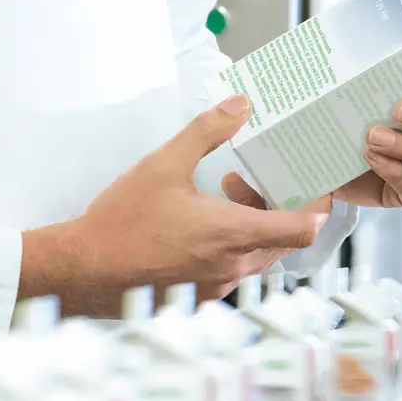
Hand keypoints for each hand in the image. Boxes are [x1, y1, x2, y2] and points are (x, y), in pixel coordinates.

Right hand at [20, 97, 330, 314]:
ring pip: (259, 254)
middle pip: (284, 240)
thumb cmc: (120, 223)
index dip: (319, 206)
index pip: (304, 229)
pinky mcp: (201, 295)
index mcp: (231, 235)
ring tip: (226, 190)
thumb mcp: (164, 164)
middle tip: (260, 177)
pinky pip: (234, 268)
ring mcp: (216, 285)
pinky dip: (233, 242)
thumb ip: (207, 131)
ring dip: (254, 222)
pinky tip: (203, 220)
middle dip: (279, 205)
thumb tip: (240, 105)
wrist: (82, 270)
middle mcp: (231, 266)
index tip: (313, 184)